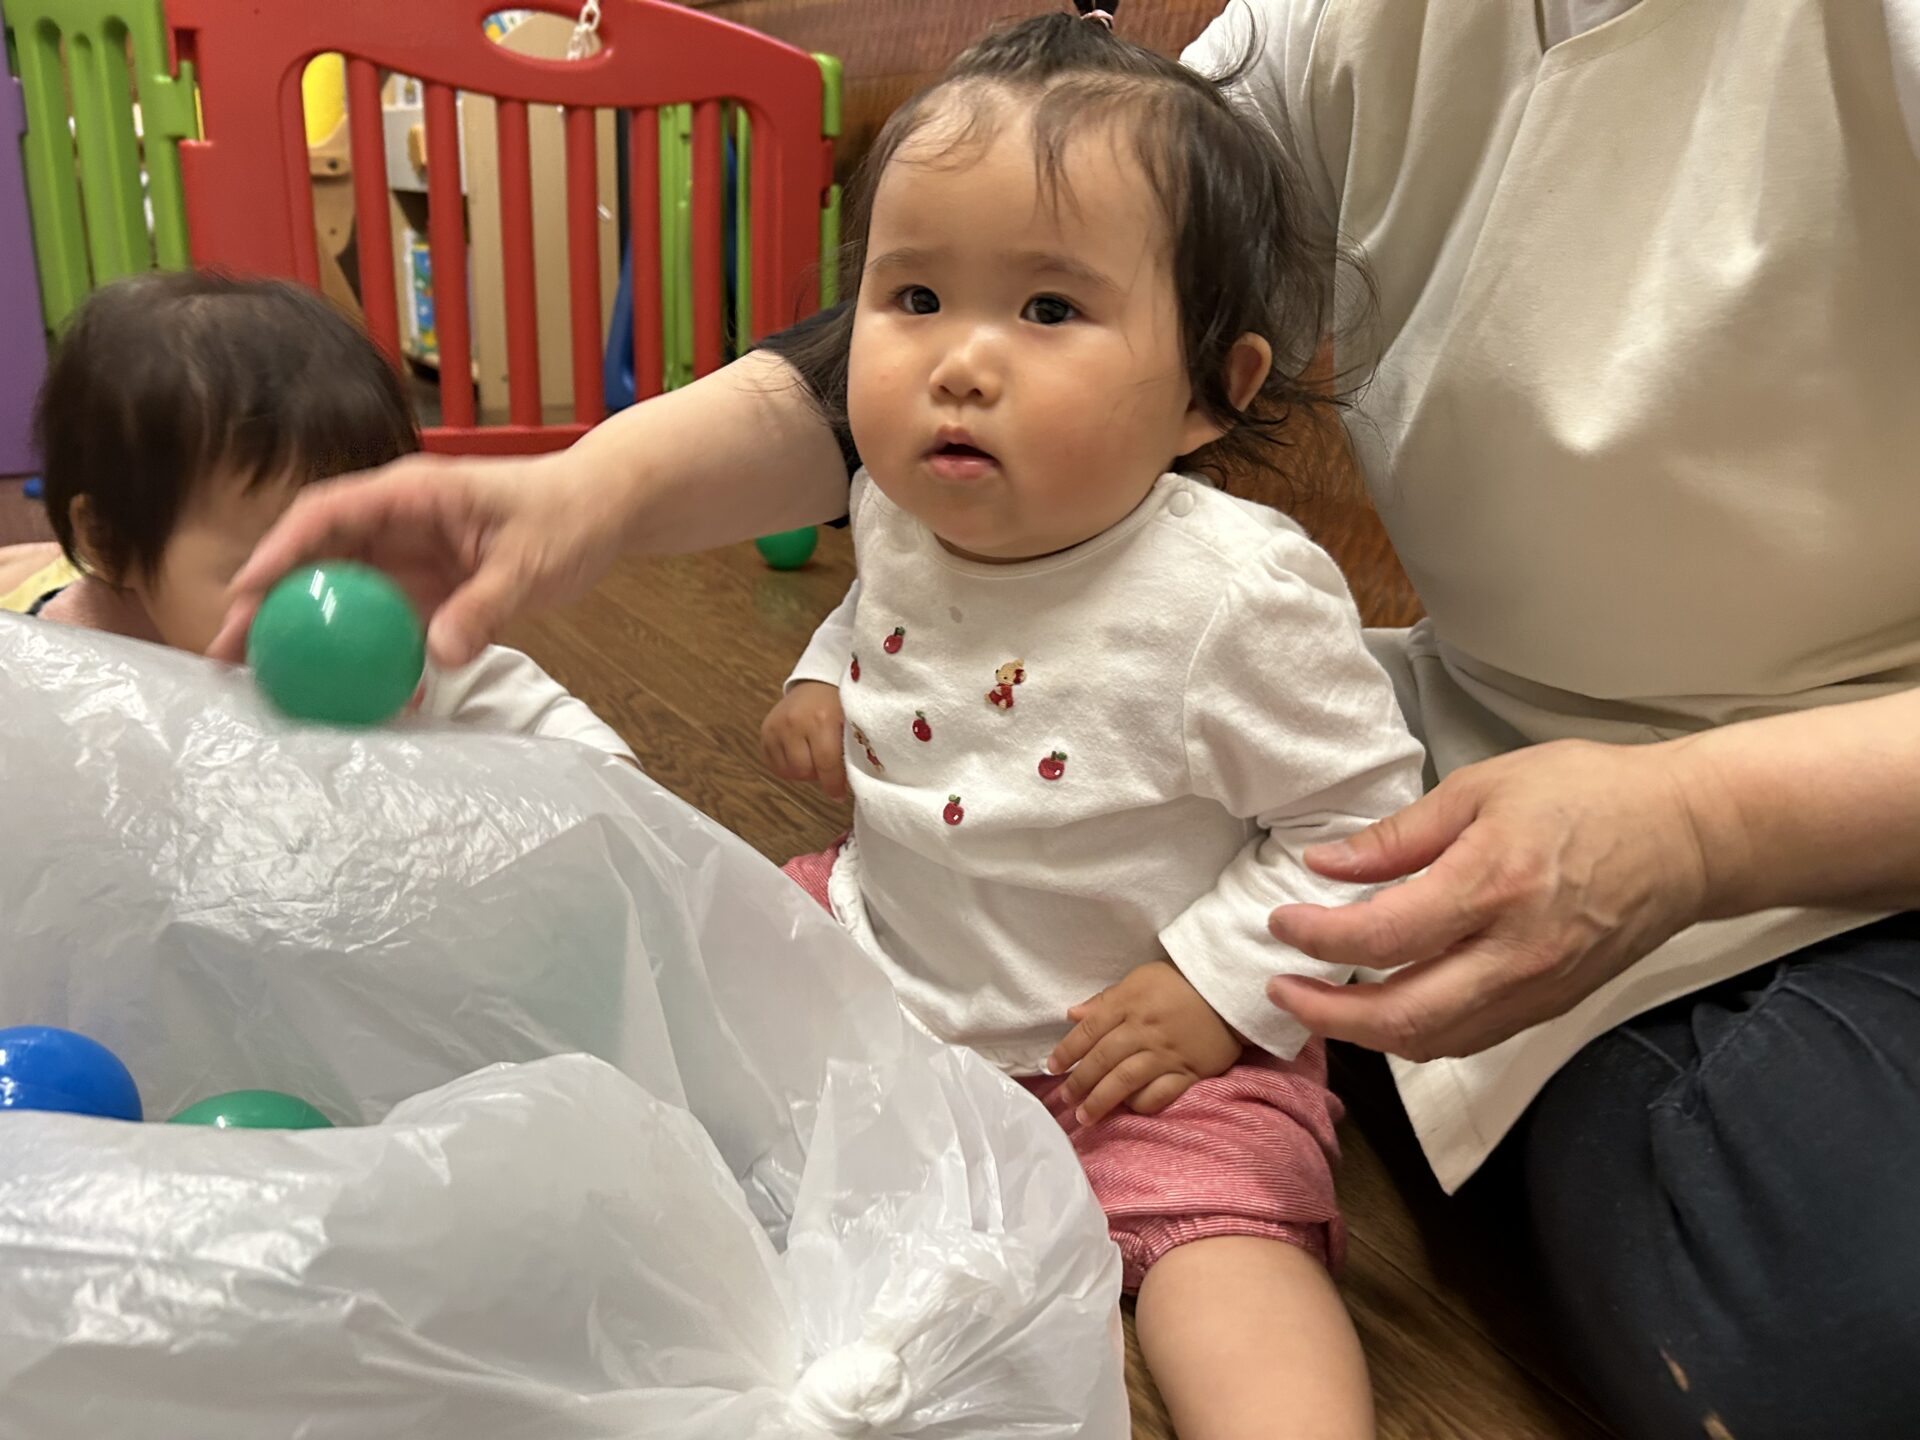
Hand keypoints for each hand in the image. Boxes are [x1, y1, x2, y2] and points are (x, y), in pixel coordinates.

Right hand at [207, 452, 629, 667]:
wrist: (603, 511)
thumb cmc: (568, 517)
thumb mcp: (530, 562)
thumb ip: (485, 606)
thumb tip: (437, 655)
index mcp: (410, 494)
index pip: (326, 515)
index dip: (279, 551)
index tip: (245, 595)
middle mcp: (398, 521)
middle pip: (316, 557)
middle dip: (271, 602)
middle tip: (232, 655)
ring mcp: (409, 555)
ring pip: (342, 592)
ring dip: (307, 632)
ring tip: (269, 682)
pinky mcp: (428, 588)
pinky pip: (384, 621)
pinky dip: (365, 652)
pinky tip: (352, 695)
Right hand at [760, 682, 847, 798]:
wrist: (816, 684)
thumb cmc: (838, 706)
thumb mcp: (850, 724)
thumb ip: (850, 752)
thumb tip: (849, 785)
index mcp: (821, 719)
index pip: (826, 764)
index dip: (833, 785)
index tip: (839, 795)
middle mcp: (795, 722)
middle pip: (803, 771)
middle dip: (818, 775)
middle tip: (828, 767)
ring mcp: (776, 726)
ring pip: (788, 772)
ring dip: (803, 772)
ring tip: (814, 758)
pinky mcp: (765, 731)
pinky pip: (774, 766)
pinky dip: (788, 767)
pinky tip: (800, 755)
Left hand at [1046, 959, 1241, 1124]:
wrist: (1230, 988)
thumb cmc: (1181, 982)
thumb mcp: (1140, 978)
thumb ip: (1106, 999)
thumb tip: (1072, 1015)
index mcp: (1128, 1003)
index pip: (1089, 1030)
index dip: (1067, 1051)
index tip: (1052, 1068)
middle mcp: (1143, 1029)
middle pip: (1103, 1060)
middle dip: (1079, 1082)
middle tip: (1064, 1099)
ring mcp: (1167, 1053)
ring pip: (1125, 1081)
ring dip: (1101, 1101)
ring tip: (1084, 1116)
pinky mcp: (1190, 1071)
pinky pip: (1160, 1094)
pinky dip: (1141, 1104)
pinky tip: (1129, 1108)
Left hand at [1266, 738, 1709, 1061]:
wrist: (1688, 835)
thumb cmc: (1588, 794)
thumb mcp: (1483, 788)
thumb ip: (1398, 836)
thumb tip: (1325, 865)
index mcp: (1492, 885)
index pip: (1381, 937)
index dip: (1317, 939)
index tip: (1281, 923)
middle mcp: (1515, 953)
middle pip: (1400, 1017)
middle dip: (1326, 1014)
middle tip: (1280, 989)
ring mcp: (1537, 989)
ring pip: (1433, 1042)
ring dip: (1366, 1034)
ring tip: (1323, 1003)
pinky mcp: (1552, 1006)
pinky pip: (1470, 1038)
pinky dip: (1417, 1034)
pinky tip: (1387, 1009)